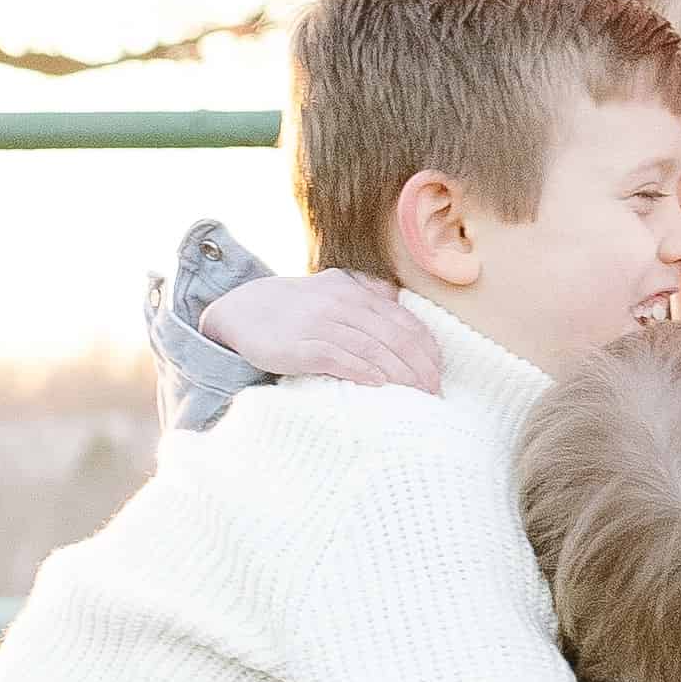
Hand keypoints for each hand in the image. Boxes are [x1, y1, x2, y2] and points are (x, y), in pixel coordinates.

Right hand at [203, 268, 439, 393]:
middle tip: (434, 390)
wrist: (241, 310)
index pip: (403, 320)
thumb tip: (396, 298)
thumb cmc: (293, 306)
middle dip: (419, 365)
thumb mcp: (330, 288)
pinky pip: (337, 357)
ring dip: (399, 373)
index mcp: (355, 293)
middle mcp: (342, 304)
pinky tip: (380, 385)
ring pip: (371, 347)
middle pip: (393, 336)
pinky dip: (362, 371)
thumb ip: (363, 291)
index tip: (439, 370)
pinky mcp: (299, 346)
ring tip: (417, 394)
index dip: (426, 347)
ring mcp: (320, 323)